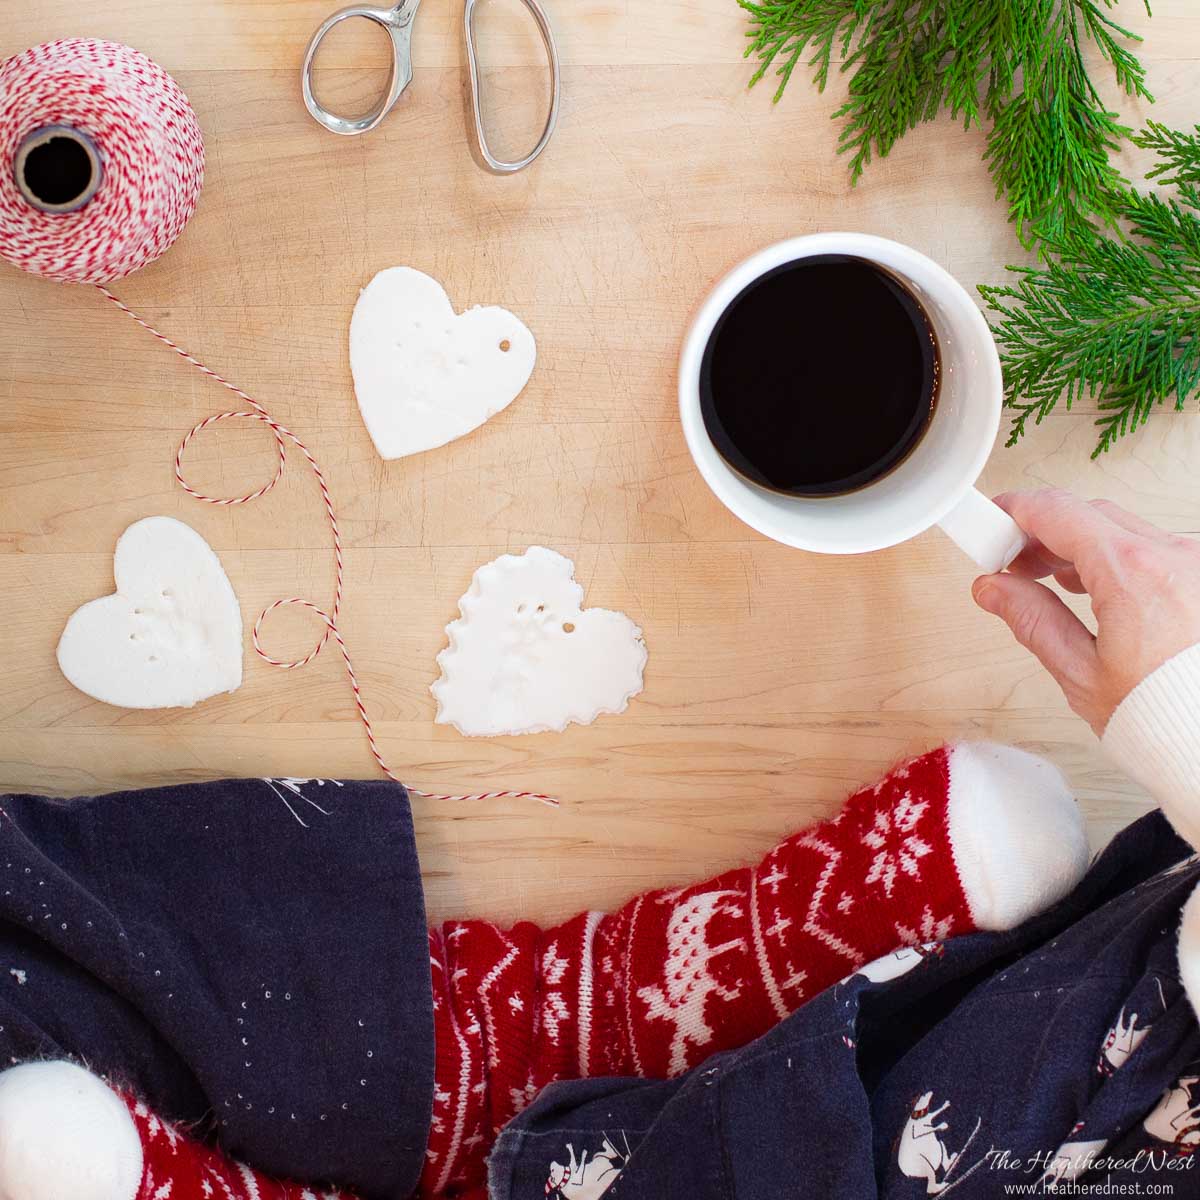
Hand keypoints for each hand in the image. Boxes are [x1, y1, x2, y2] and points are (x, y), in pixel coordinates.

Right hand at [971, 489, 1199, 734]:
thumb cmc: (1167, 717)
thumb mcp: (1082, 673)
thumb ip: (1032, 619)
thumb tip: (993, 588)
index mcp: (1133, 573)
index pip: (1057, 511)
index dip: (1014, 510)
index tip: (990, 520)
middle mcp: (1174, 555)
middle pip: (1089, 514)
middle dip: (1042, 530)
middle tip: (1010, 559)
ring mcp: (1197, 563)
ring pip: (1124, 529)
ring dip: (1080, 543)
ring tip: (1050, 579)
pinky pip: (1154, 548)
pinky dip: (1116, 556)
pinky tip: (1096, 587)